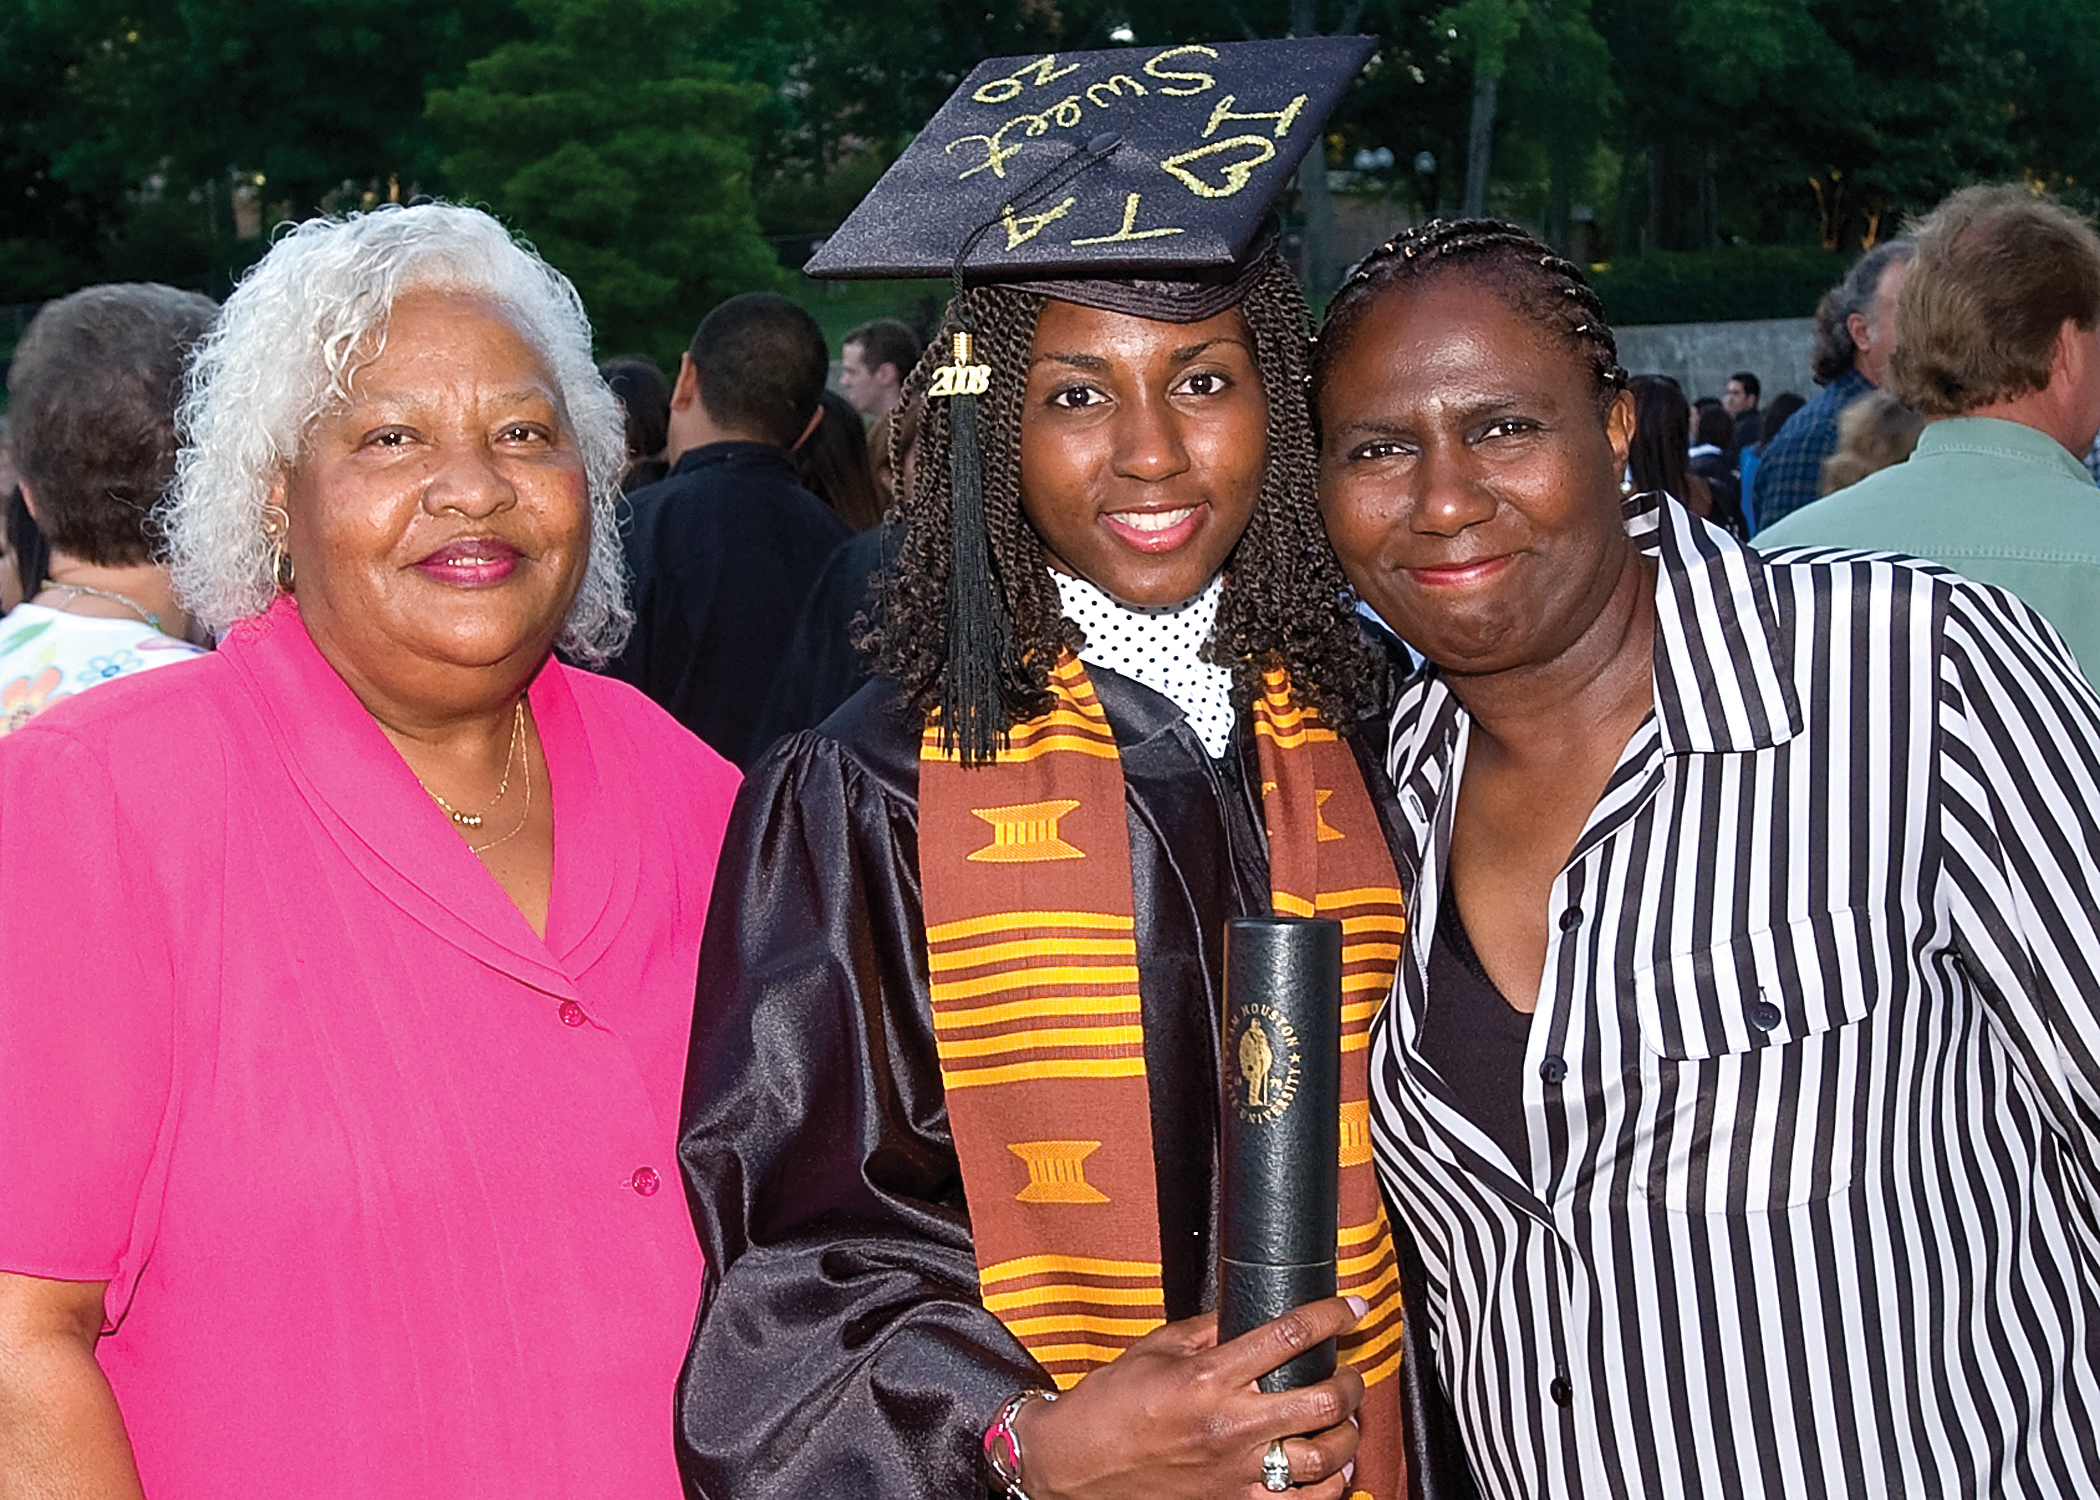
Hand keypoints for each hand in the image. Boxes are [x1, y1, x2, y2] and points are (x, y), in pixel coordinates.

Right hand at [1009, 1295, 1366, 1499]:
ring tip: (1346, 1419)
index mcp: (1208, 1377)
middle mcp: (1229, 1424)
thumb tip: (1246, 1312)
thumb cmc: (1108, 1405)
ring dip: (1348, 1434)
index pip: (1289, 1337)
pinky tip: (1332, 1468)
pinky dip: (1329, 1485)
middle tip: (1350, 1368)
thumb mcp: (1154, 1348)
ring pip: (1324, 1458)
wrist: (1075, 1464)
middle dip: (1351, 1379)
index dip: (1330, 1316)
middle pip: (1322, 1399)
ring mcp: (1235, 1471)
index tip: (1349, 1309)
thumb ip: (1205, 1329)